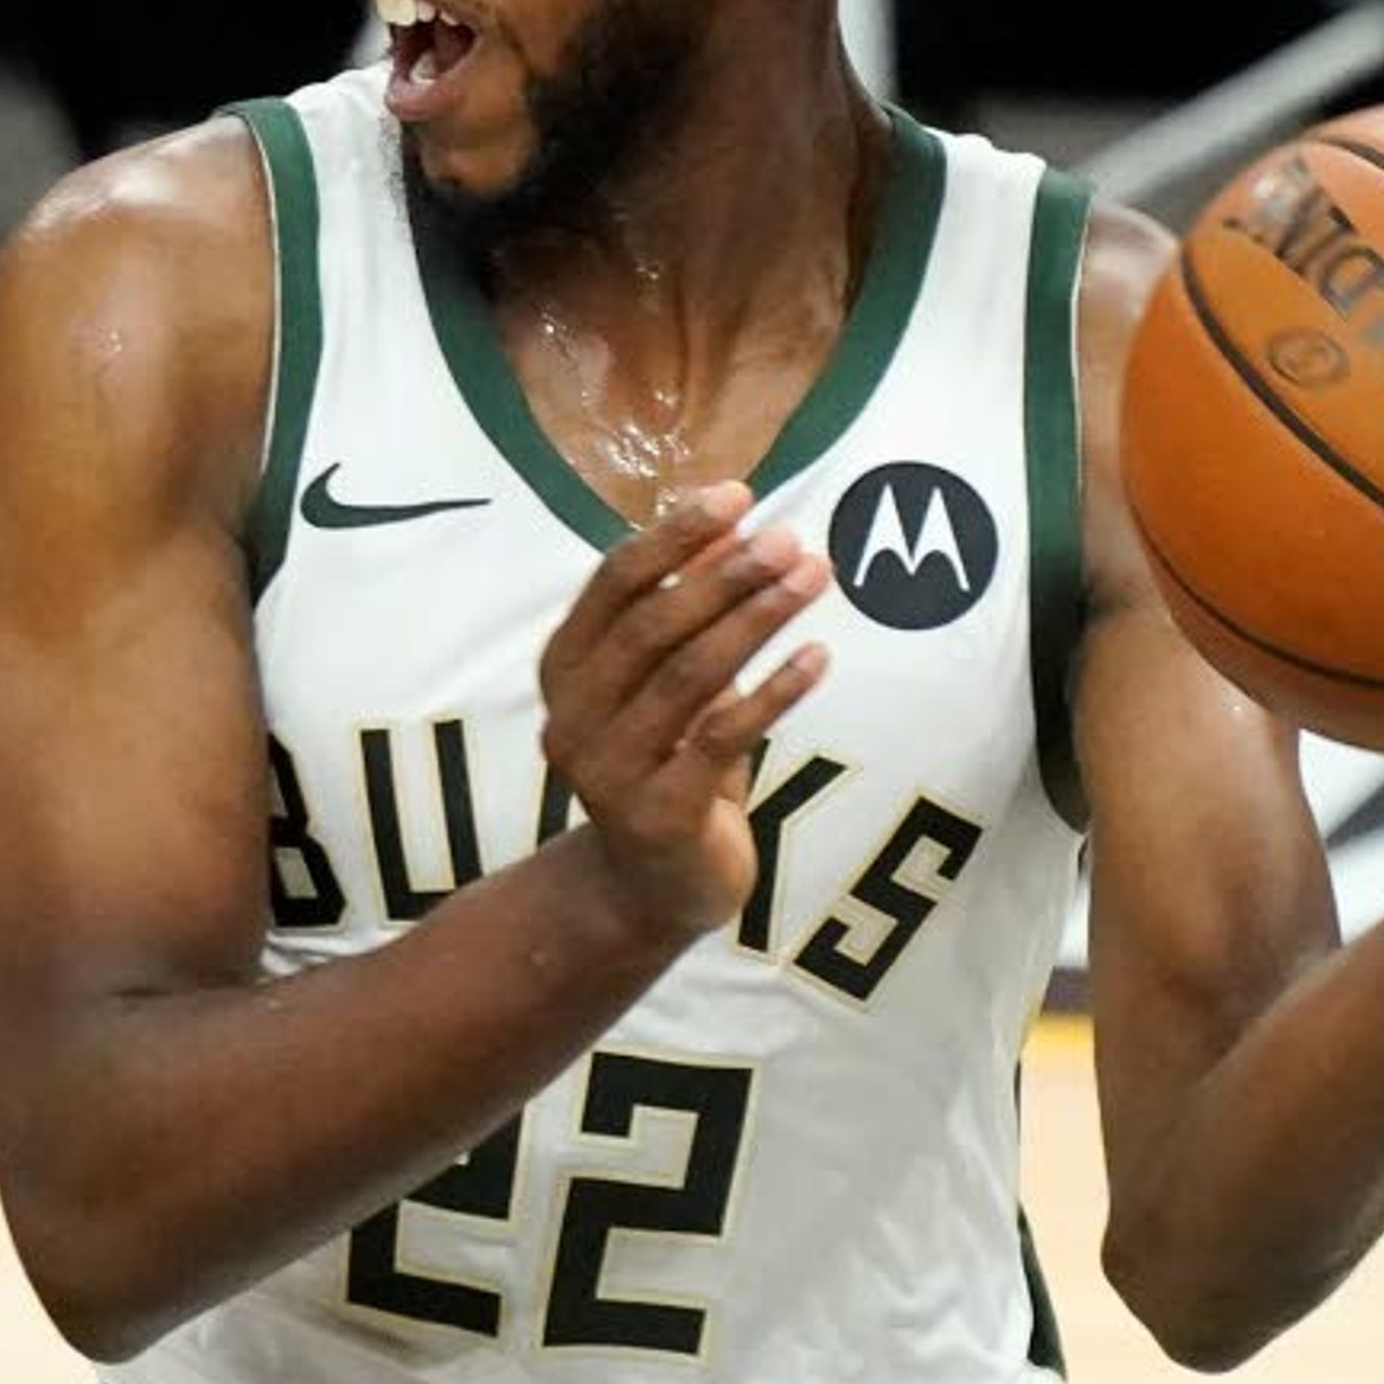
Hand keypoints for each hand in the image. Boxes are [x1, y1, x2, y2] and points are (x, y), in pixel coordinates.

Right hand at [536, 482, 834, 944]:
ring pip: (688, 676)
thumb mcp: (668, 683)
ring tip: (814, 577)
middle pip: (653, 626)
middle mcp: (571, 717)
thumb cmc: (665, 765)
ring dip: (757, 619)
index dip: (674, 536)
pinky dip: (774, 692)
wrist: (648, 887)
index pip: (614, 584)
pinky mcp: (657, 814)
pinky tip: (819, 656)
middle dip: (726, 575)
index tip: (737, 495)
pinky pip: (722, 738)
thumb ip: (686, 611)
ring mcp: (608, 770)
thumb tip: (730, 526)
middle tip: (790, 539)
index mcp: (564, 671)